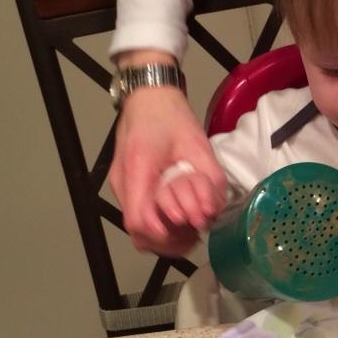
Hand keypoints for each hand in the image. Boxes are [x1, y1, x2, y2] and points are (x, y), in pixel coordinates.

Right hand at [108, 87, 226, 255]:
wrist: (148, 96)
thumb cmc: (171, 116)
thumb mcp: (198, 144)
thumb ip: (209, 177)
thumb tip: (215, 209)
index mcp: (139, 169)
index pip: (139, 219)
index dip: (164, 235)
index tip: (188, 232)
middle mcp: (125, 182)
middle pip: (138, 231)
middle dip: (169, 241)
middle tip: (195, 237)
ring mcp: (123, 185)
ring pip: (136, 229)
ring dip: (164, 238)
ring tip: (189, 233)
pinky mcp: (127, 185)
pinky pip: (139, 216)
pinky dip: (158, 227)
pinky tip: (179, 223)